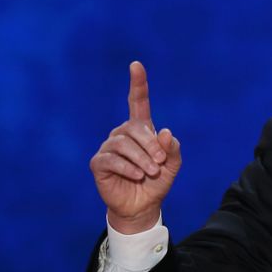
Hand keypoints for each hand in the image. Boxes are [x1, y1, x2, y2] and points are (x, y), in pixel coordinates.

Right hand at [89, 61, 181, 232]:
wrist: (142, 206)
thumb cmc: (157, 182)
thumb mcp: (173, 165)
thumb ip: (173, 149)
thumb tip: (165, 132)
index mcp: (141, 129)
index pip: (138, 102)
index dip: (138, 84)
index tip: (136, 65)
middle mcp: (122, 134)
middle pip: (134, 128)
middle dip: (150, 145)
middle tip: (160, 162)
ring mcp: (108, 147)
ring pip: (123, 144)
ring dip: (141, 159)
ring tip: (152, 172)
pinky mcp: (98, 163)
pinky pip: (111, 159)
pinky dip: (127, 167)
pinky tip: (137, 176)